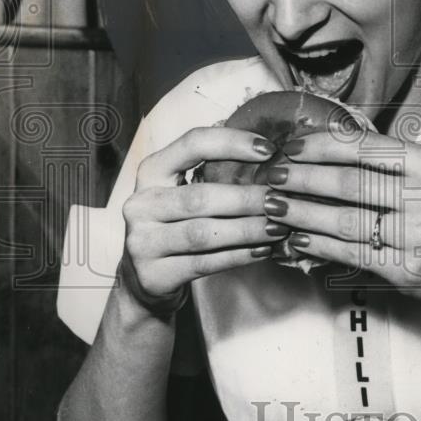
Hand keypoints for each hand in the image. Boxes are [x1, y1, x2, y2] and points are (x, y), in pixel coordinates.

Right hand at [120, 127, 287, 315]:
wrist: (143, 277)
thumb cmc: (176, 225)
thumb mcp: (182, 192)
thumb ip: (214, 175)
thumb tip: (272, 160)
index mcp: (151, 172)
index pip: (192, 145)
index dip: (231, 143)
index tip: (269, 150)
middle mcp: (140, 204)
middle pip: (200, 197)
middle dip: (246, 198)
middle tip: (280, 200)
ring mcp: (142, 242)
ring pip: (203, 233)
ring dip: (247, 230)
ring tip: (278, 228)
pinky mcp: (153, 274)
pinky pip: (204, 263)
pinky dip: (238, 256)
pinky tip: (263, 250)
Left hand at [261, 128, 420, 345]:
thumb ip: (388, 165)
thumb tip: (325, 141)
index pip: (364, 146)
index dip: (320, 145)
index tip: (289, 147)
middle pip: (350, 180)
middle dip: (302, 177)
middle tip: (270, 176)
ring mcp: (420, 233)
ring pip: (346, 217)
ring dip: (302, 212)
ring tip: (272, 207)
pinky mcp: (408, 268)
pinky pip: (352, 252)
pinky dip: (319, 245)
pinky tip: (296, 239)